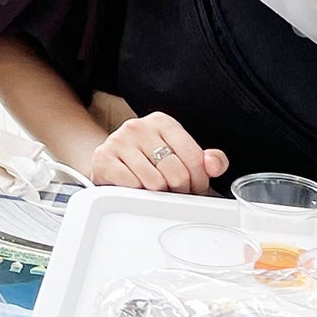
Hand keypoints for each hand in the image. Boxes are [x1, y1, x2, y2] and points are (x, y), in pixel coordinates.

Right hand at [87, 112, 226, 194]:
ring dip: (158, 194)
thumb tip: (213, 164)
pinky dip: (137, 193)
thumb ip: (208, 160)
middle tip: (174, 191)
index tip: (194, 187)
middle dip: (179, 190)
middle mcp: (139, 127)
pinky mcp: (103, 159)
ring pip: (154, 182)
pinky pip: (132, 186)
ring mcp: (119, 141)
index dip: (199, 180)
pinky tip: (136, 187)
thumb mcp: (180, 154)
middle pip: (175, 172)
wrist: (109, 160)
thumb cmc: (148, 159)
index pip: (193, 157)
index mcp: (162, 122)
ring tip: (154, 189)